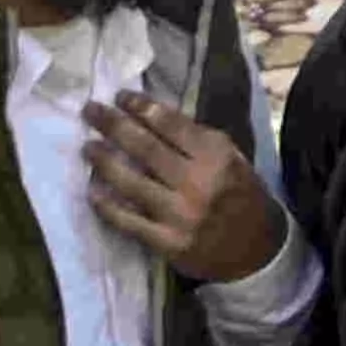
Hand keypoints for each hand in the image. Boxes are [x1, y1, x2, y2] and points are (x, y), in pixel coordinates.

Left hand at [85, 96, 286, 284]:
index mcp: (218, 155)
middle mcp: (198, 181)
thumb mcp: (233, 160)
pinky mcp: (167, 241)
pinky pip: (128, 221)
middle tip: (90, 110)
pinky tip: (92, 192)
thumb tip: (152, 120)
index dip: (142, 107)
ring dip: (104, 162)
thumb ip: (198, 144)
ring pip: (131, 182)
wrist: (258, 248)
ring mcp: (180, 213)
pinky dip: (107, 206)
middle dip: (114, 125)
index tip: (120, 96)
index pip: (172, 124)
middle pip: (146, 148)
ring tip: (87, 147)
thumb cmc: (243, 196)